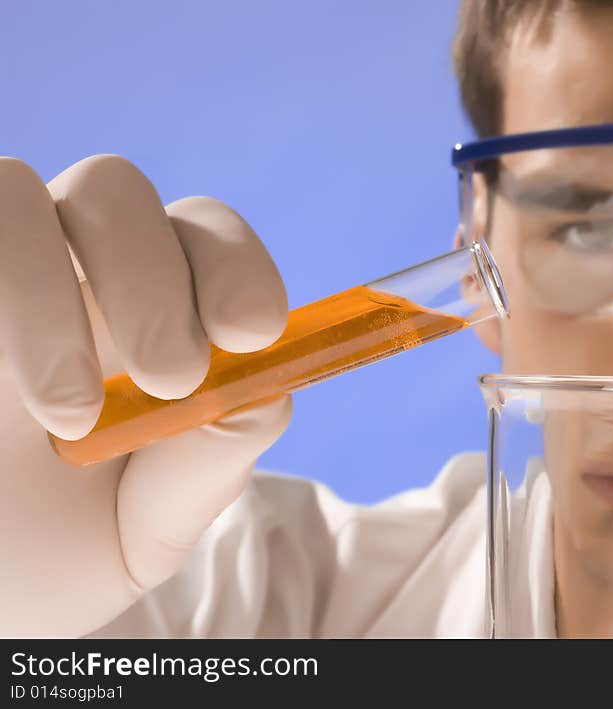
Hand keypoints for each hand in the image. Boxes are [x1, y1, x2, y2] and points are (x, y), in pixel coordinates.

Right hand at [0, 155, 291, 636]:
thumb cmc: (50, 558)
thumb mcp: (150, 523)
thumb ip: (213, 452)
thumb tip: (267, 377)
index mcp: (141, 315)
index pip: (203, 237)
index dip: (235, 264)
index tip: (253, 331)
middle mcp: (61, 275)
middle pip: (116, 189)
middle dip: (154, 276)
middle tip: (172, 378)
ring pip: (18, 192)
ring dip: (51, 295)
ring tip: (70, 416)